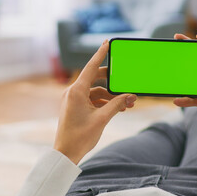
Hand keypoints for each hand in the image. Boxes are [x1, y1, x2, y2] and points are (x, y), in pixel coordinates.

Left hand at [54, 40, 136, 163]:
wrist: (66, 153)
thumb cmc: (80, 137)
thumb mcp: (102, 119)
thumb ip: (117, 104)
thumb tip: (130, 96)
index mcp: (76, 91)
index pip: (91, 67)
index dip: (100, 54)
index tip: (107, 42)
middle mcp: (73, 92)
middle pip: (95, 78)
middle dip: (112, 81)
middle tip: (125, 80)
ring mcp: (73, 99)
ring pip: (96, 91)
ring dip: (111, 96)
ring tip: (127, 104)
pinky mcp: (75, 106)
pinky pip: (92, 99)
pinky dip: (104, 102)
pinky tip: (117, 109)